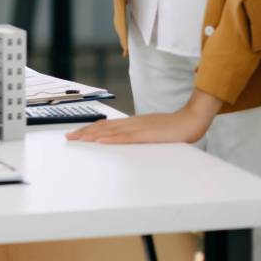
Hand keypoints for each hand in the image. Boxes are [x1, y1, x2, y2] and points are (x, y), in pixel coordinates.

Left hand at [66, 90, 221, 144]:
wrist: (191, 119)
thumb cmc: (174, 128)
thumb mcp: (152, 132)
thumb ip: (139, 135)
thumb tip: (127, 141)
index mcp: (132, 123)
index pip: (106, 127)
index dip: (90, 130)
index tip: (76, 134)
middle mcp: (132, 123)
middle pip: (104, 128)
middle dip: (85, 133)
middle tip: (68, 138)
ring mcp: (139, 128)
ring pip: (111, 132)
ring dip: (93, 136)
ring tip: (78, 139)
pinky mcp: (147, 135)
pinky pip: (127, 138)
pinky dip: (113, 140)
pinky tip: (102, 141)